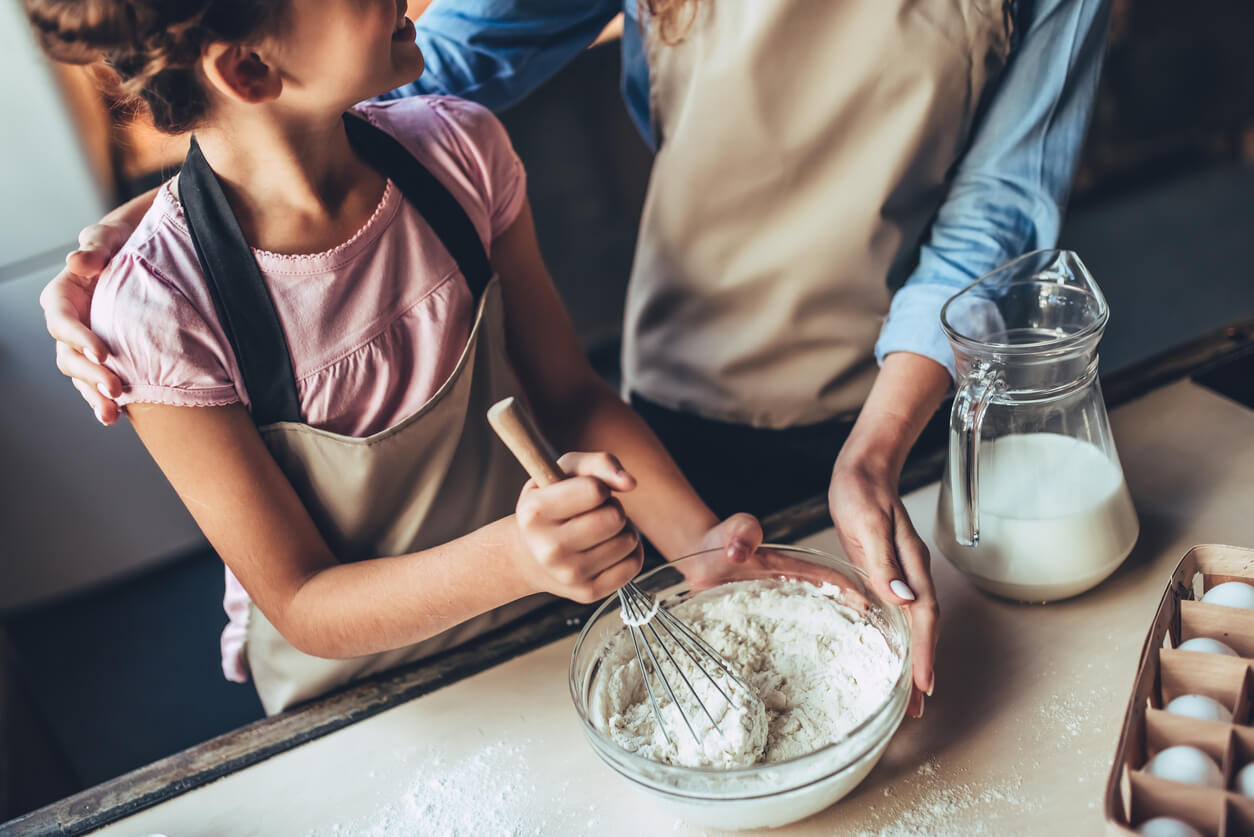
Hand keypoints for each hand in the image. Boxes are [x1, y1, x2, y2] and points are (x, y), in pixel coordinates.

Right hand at [42, 223, 127, 424]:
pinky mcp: (101, 357)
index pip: (61, 320)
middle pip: (68, 355)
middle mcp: (69, 323)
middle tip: (115, 389)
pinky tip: (116, 416)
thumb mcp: (109, 239)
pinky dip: (103, 399)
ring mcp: (82, 343)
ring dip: (93, 395)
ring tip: (111, 414)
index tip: (102, 352)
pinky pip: (96, 381)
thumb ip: (95, 247)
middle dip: (89, 374)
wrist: (140, 256)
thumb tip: (78, 261)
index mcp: (63, 295)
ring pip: (80, 375)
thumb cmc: (120, 243)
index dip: (77, 337)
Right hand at [513, 452, 644, 603]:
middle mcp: (548, 549)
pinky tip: (608, 548)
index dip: (599, 487)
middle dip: (613, 508)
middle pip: (615, 518)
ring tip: (601, 531)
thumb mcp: (565, 472)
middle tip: (595, 513)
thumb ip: (599, 463)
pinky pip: (633, 565)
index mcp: (534, 512)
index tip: (586, 493)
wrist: (531, 555)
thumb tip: (630, 483)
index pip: (595, 490)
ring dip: (623, 530)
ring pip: (628, 541)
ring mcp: (568, 575)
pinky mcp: (588, 593)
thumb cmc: (553, 504)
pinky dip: (630, 552)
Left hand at [830, 454, 937, 719]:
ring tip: (911, 693)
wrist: (864, 468)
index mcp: (911, 564)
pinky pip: (902, 612)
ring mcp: (903, 573)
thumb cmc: (862, 491)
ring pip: (915, 623)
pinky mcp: (890, 571)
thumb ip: (884, 561)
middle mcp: (913, 573)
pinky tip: (894, 652)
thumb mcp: (867, 523)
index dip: (925, 652)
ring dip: (916, 656)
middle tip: (919, 707)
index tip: (924, 685)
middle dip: (925, 666)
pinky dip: (903, 637)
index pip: (923, 616)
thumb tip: (902, 598)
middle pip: (925, 627)